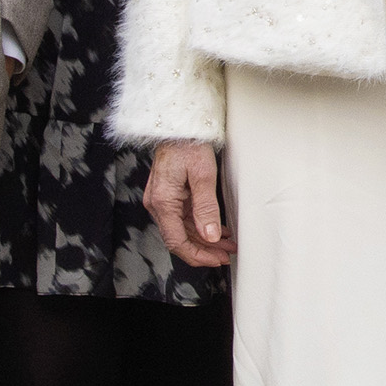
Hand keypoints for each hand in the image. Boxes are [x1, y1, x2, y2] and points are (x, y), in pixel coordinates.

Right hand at [145, 140, 232, 266]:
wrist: (177, 125)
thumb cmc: (188, 144)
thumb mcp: (203, 175)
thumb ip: (206, 208)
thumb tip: (211, 236)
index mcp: (163, 202)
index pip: (177, 242)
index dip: (198, 255)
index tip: (217, 260)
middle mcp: (158, 204)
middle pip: (180, 238)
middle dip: (205, 249)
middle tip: (227, 254)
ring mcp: (162, 200)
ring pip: (183, 230)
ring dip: (205, 239)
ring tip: (227, 244)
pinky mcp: (168, 196)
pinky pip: (183, 218)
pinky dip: (200, 226)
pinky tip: (217, 230)